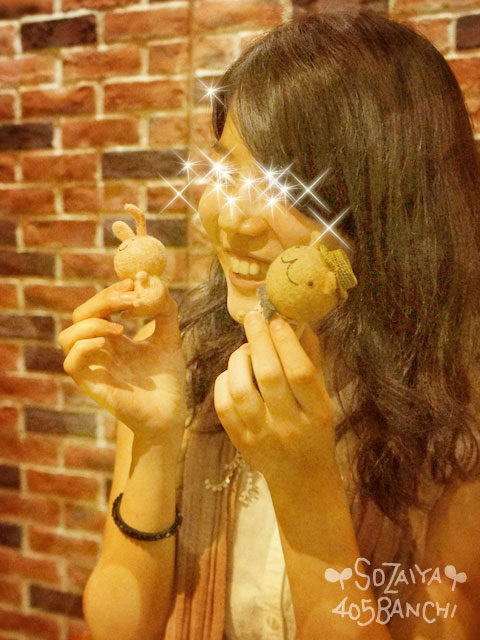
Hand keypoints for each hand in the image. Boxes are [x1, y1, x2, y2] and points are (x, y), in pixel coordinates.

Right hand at [59, 279, 185, 444]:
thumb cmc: (167, 380)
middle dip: (103, 300)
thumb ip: (165, 310)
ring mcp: (92, 368)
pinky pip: (72, 363)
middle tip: (131, 297)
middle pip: (80, 315)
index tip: (133, 281)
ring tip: (121, 329)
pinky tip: (109, 343)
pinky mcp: (91, 386)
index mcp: (111, 339)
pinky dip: (85, 347)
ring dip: (92, 324)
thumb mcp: (169, 338)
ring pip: (67, 337)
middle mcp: (97, 351)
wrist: (169, 412)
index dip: (111, 291)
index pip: (98, 307)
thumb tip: (154, 282)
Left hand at [214, 311, 334, 486]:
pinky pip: (224, 406)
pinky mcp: (241, 442)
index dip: (287, 343)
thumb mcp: (322, 398)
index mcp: (317, 413)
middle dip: (259, 341)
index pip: (300, 373)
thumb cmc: (313, 429)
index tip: (277, 320)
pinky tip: (233, 372)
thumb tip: (299, 321)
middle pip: (269, 377)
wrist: (302, 478)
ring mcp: (262, 436)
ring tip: (245, 349)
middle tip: (254, 318)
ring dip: (239, 360)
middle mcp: (290, 426)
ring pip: (241, 391)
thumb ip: (311, 360)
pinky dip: (225, 381)